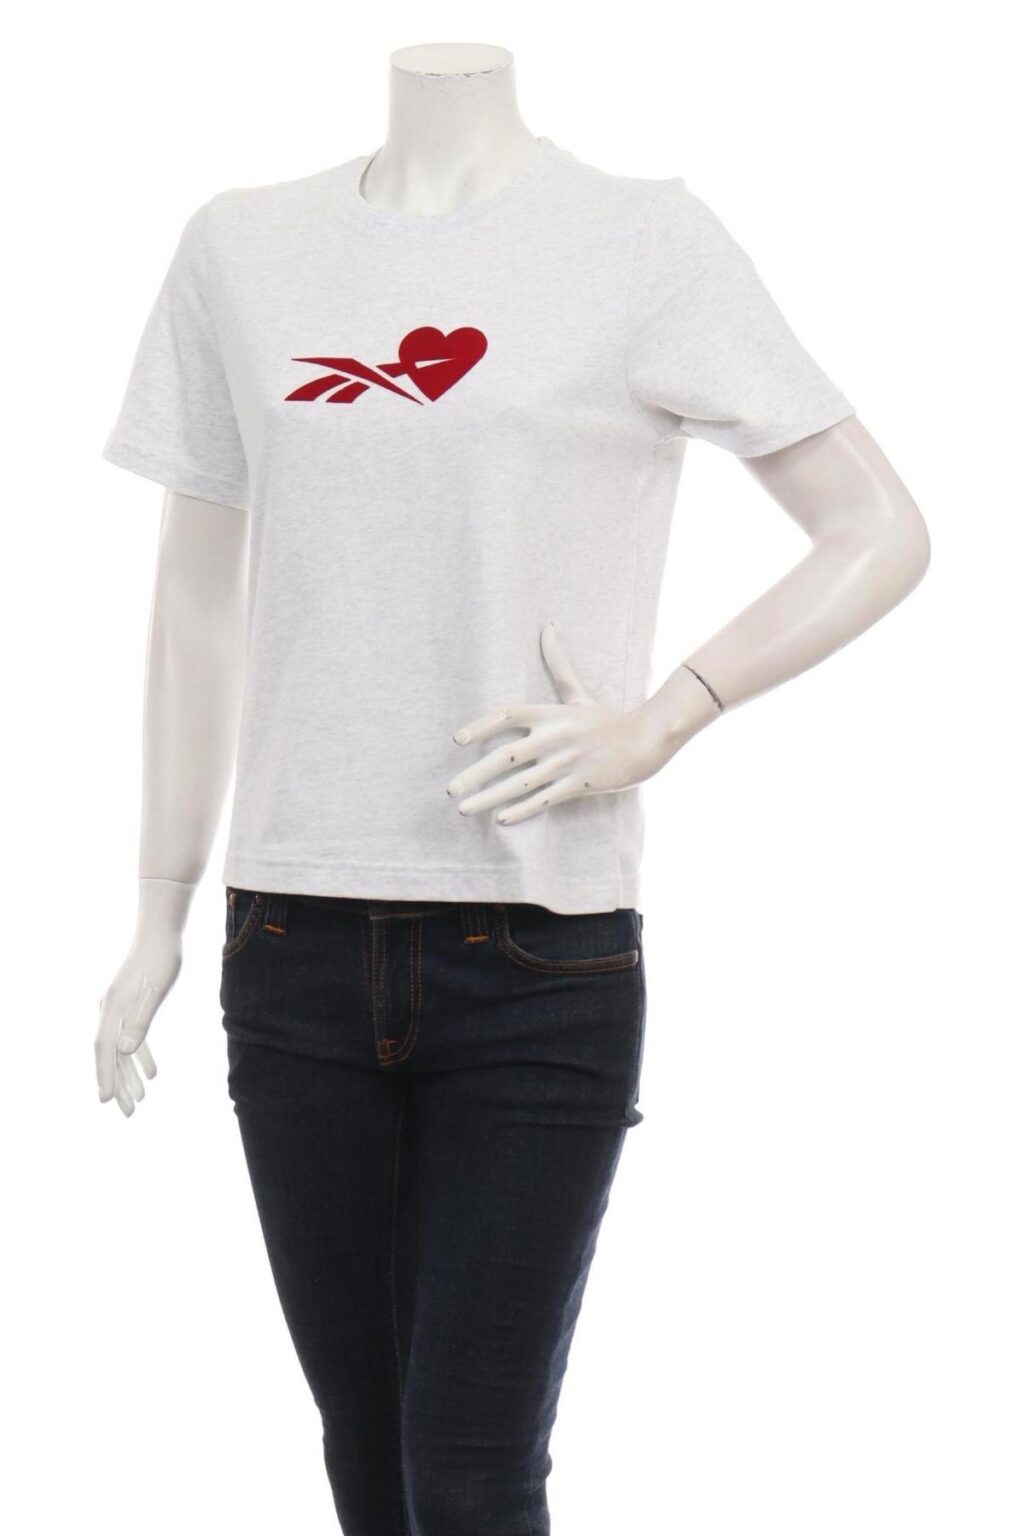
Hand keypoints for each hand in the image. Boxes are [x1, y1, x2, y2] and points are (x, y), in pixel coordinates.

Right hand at [94, 879, 193, 1115]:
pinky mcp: (131, 1005)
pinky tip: (153, 1073)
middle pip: (111, 1055)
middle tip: (127, 1113)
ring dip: (129, 1075)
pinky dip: (141, 1056)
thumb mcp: (155, 990)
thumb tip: (124, 1051)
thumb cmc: (161, 958)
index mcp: (113, 1008)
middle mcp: (110, 1010)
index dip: (105, 1076)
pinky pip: (133, 1037)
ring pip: (122, 1049)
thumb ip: (140, 1021)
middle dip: (118, 1085)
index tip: (106, 1101)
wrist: (162, 932)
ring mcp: (119, 1008)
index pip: (105, 1050)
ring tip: (139, 1100)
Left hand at [446, 622, 716, 824]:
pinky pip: (544, 800)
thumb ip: (558, 665)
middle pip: (506, 757)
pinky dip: (522, 810)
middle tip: (449, 790)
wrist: (645, 741)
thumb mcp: (578, 694)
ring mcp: (566, 763)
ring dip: (489, 798)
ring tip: (464, 809)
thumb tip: (547, 628)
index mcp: (550, 714)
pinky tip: (501, 819)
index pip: (507, 715)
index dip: (480, 726)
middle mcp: (554, 738)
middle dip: (474, 776)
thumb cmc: (604, 719)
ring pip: (520, 784)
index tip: (456, 740)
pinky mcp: (579, 784)